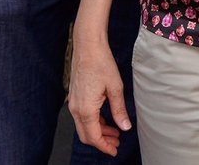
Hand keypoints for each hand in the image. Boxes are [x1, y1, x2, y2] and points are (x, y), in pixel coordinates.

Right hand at [68, 39, 130, 156]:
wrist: (87, 47)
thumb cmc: (101, 63)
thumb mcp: (116, 88)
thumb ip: (119, 110)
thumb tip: (125, 127)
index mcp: (86, 109)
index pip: (94, 137)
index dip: (104, 146)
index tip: (114, 151)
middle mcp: (76, 109)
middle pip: (86, 135)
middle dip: (102, 141)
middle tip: (116, 143)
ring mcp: (73, 103)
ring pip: (84, 126)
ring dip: (98, 131)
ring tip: (115, 132)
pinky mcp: (75, 97)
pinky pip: (82, 116)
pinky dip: (93, 122)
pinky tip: (106, 120)